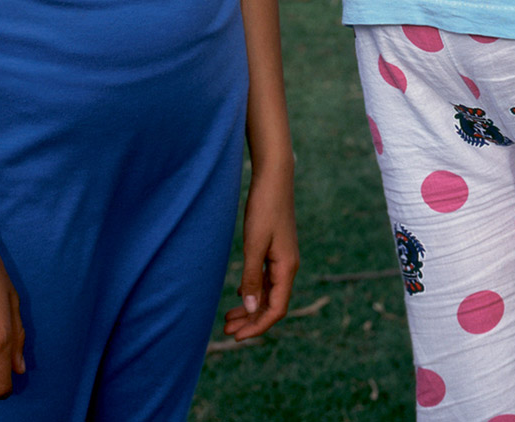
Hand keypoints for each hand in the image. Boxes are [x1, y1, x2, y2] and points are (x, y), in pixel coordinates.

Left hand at [223, 166, 297, 340]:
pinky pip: (266, 277)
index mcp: (287, 267)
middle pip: (272, 303)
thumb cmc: (264, 207)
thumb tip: (252, 310)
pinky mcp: (276, 248)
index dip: (258, 326)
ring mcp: (283, 257)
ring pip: (268, 291)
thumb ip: (252, 277)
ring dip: (250, 306)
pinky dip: (253, 289)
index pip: (276, 309)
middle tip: (226, 330)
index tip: (237, 336)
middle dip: (250, 320)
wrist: (274, 177)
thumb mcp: (254, 244)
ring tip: (229, 318)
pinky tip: (240, 293)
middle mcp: (288, 266)